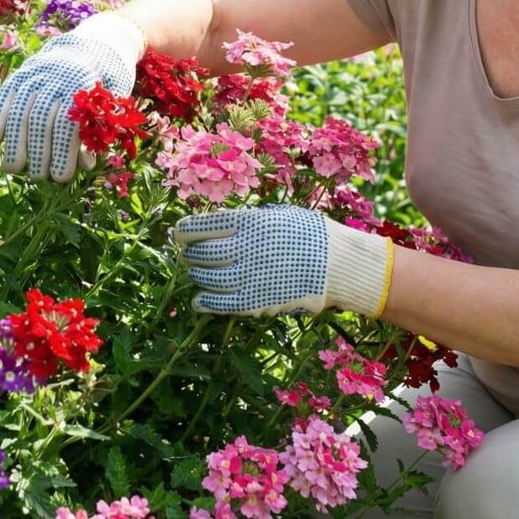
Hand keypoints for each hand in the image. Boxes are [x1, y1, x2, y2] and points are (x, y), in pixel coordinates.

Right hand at [0, 13, 143, 181]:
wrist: (98, 41)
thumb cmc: (111, 79)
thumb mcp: (116, 98)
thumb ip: (100, 128)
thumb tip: (84, 164)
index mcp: (83, 83)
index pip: (67, 124)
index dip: (62, 153)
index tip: (61, 177)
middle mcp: (56, 76)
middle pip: (40, 120)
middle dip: (37, 152)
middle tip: (38, 177)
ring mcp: (35, 73)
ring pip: (19, 111)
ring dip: (13, 143)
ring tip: (12, 169)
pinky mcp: (22, 73)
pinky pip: (4, 99)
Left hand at [172, 204, 392, 316]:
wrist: (340, 265)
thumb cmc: (311, 234)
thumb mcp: (278, 214)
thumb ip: (248, 219)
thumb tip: (218, 224)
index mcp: (248, 222)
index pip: (201, 226)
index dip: (184, 231)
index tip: (178, 233)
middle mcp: (244, 248)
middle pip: (201, 253)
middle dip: (190, 254)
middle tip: (190, 255)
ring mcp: (248, 276)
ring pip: (206, 278)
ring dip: (197, 275)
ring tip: (197, 273)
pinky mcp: (255, 301)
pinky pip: (220, 303)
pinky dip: (205, 302)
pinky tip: (200, 300)